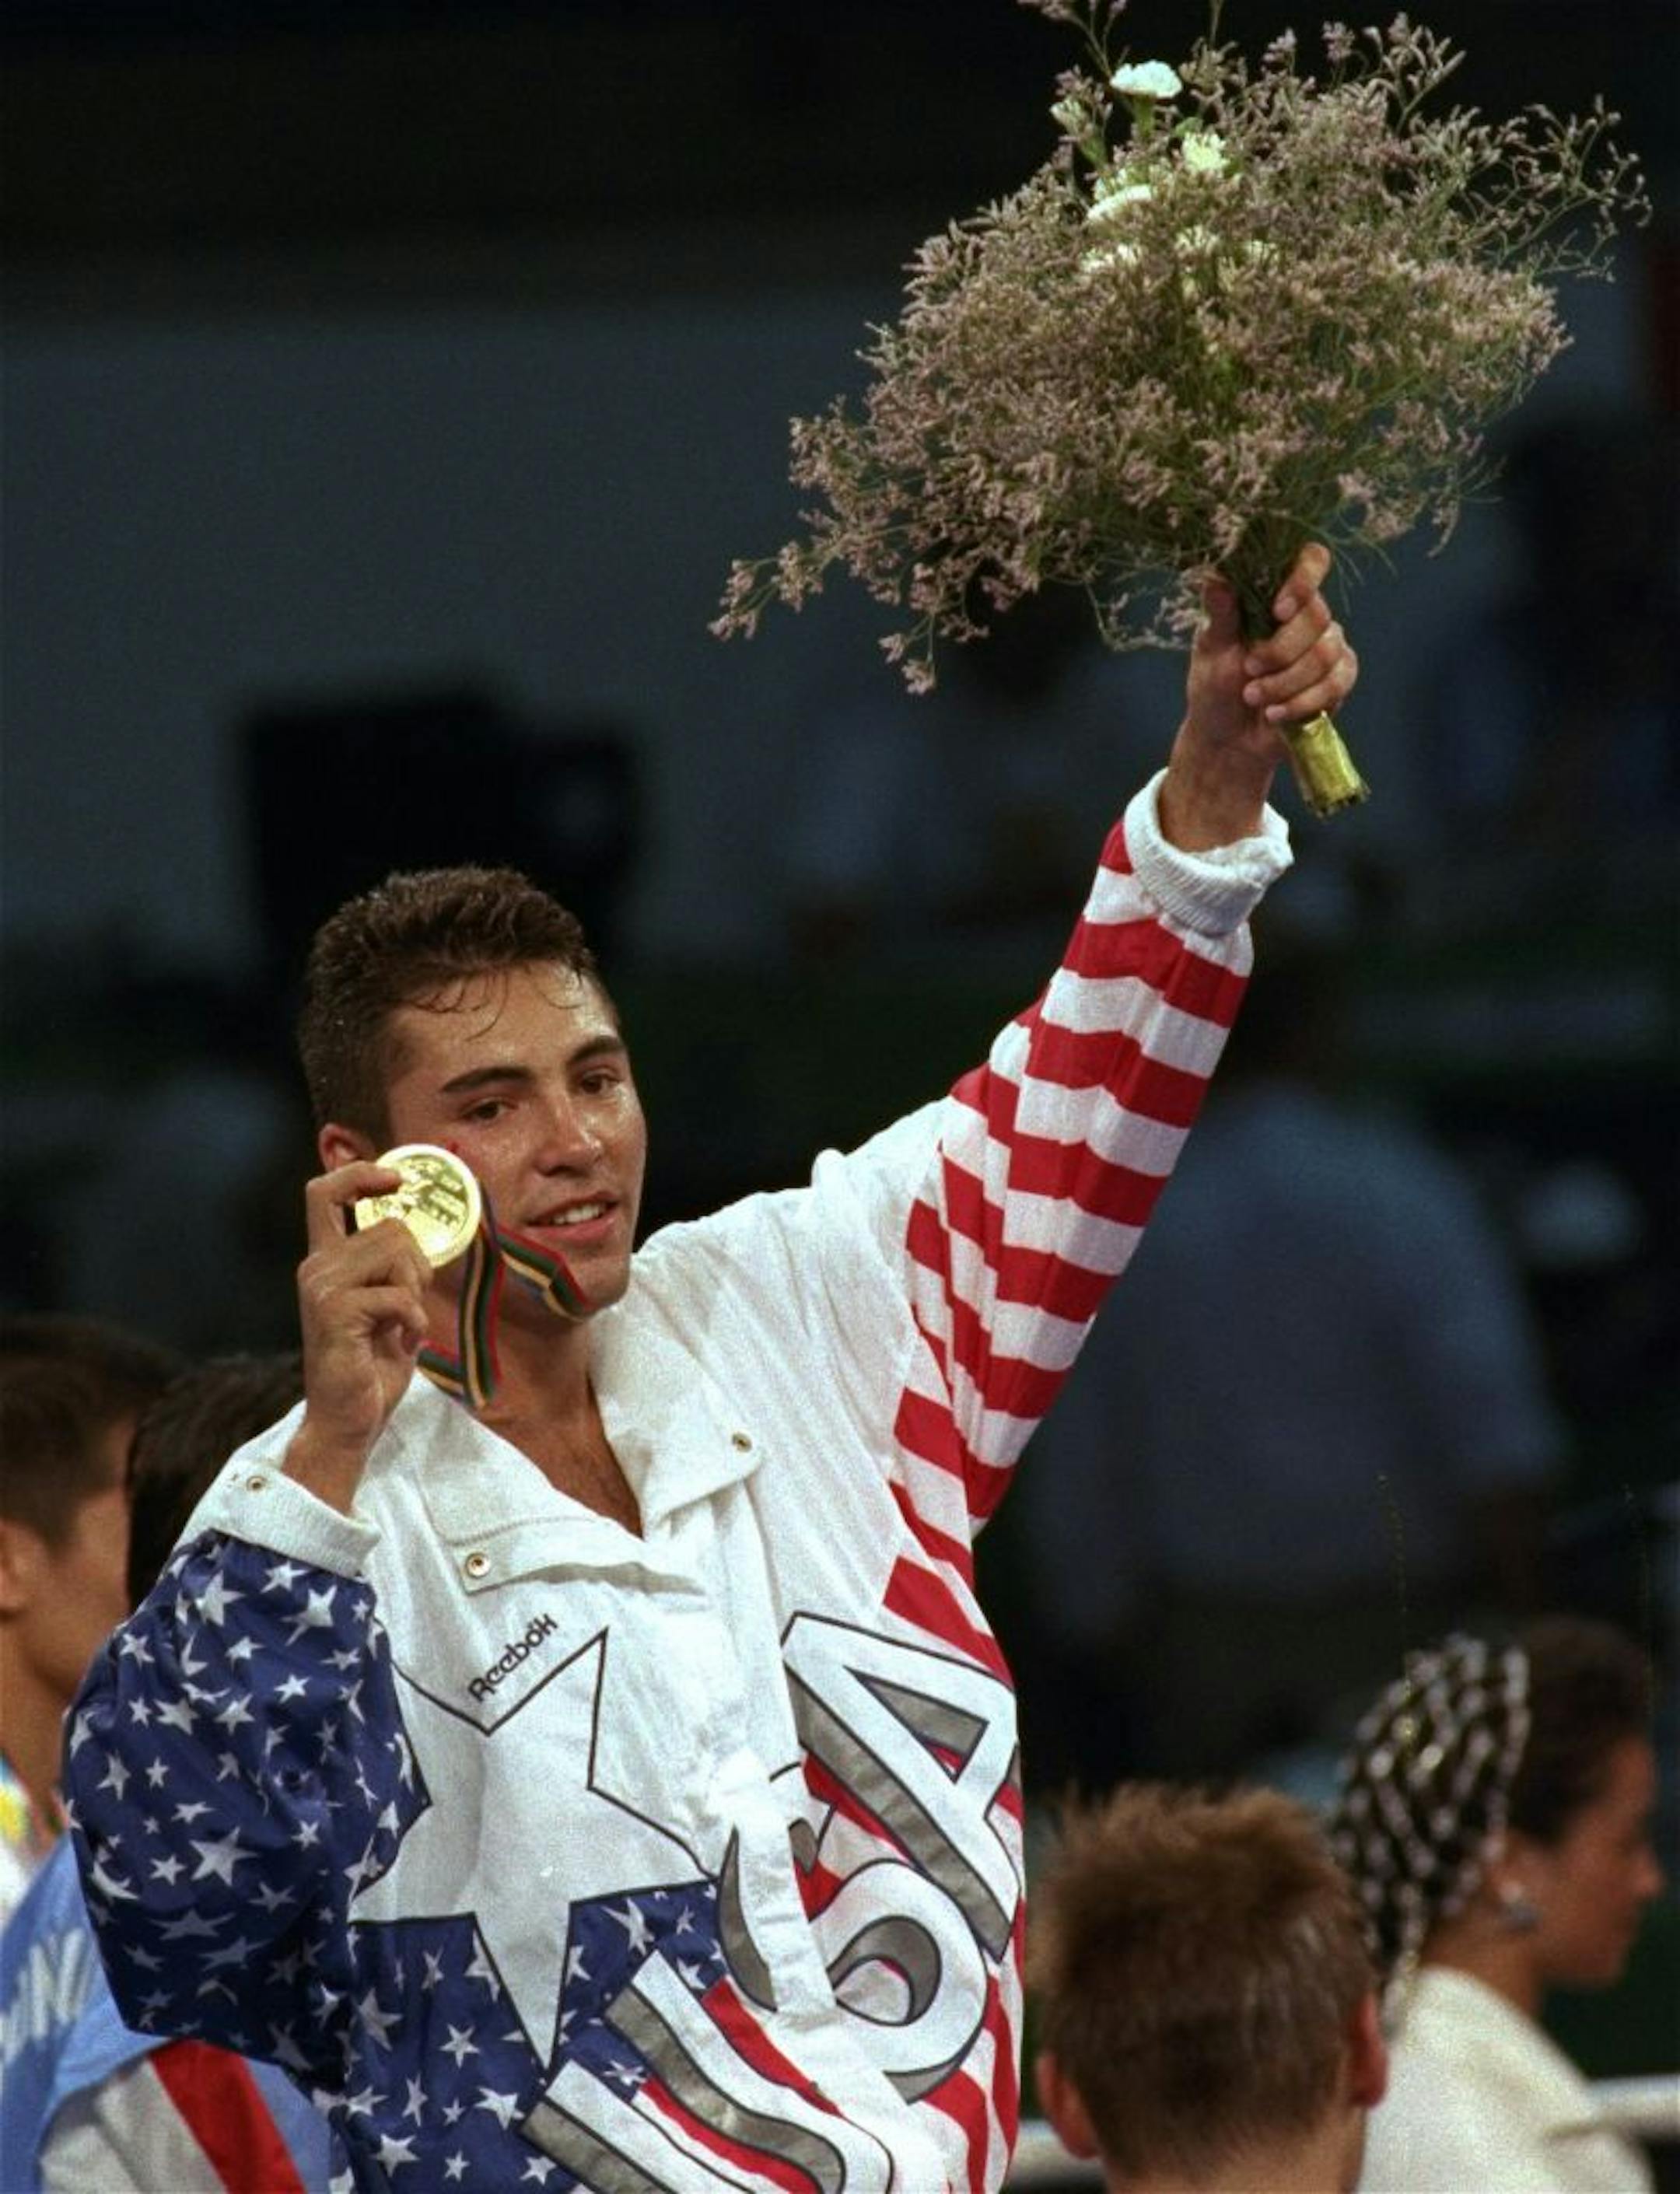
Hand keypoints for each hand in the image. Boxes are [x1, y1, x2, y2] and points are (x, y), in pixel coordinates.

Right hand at [285, 1159, 434, 1510]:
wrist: (348, 1422)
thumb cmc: (370, 1366)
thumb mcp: (385, 1305)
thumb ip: (392, 1267)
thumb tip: (417, 1227)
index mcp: (325, 1261)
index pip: (324, 1193)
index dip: (360, 1173)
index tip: (396, 1179)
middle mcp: (316, 1267)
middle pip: (389, 1226)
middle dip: (417, 1263)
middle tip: (410, 1304)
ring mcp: (322, 1288)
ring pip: (397, 1253)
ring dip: (415, 1292)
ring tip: (401, 1325)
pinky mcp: (336, 1313)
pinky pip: (399, 1296)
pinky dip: (415, 1321)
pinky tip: (402, 1343)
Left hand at [1162, 542, 1358, 849]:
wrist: (1228, 739)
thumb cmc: (1216, 687)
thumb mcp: (1211, 650)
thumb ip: (1220, 614)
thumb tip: (1214, 575)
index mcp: (1276, 595)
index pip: (1311, 560)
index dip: (1303, 579)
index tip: (1278, 610)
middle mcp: (1307, 615)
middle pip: (1316, 615)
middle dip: (1280, 650)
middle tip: (1249, 670)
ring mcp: (1327, 646)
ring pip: (1325, 653)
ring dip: (1285, 682)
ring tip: (1254, 697)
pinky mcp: (1339, 679)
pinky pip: (1336, 683)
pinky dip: (1301, 702)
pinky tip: (1275, 715)